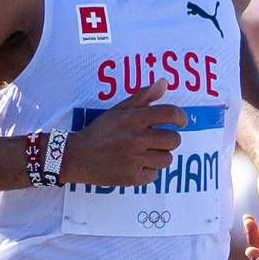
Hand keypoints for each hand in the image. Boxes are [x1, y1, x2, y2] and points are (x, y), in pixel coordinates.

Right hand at [62, 82, 181, 187]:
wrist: (77, 157)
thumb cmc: (101, 131)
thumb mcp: (119, 110)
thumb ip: (143, 96)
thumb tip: (165, 82)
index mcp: (133, 118)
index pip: (170, 113)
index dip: (181, 117)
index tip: (181, 122)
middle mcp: (135, 138)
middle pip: (174, 140)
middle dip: (169, 140)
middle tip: (158, 140)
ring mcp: (134, 159)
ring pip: (167, 159)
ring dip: (159, 156)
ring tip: (144, 153)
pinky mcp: (132, 177)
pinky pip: (155, 174)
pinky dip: (148, 171)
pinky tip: (135, 165)